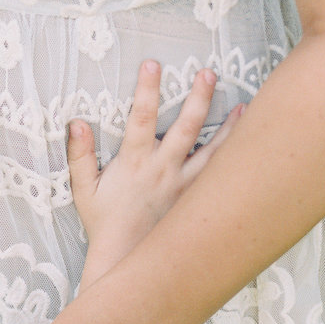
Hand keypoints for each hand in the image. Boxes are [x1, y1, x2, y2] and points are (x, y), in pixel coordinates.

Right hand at [69, 61, 242, 283]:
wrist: (127, 259)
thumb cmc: (104, 224)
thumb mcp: (83, 189)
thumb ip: (79, 155)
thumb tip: (77, 123)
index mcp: (134, 163)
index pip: (141, 117)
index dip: (147, 90)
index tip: (152, 64)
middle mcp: (163, 170)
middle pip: (186, 127)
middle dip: (197, 97)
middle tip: (208, 73)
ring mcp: (184, 185)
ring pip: (213, 150)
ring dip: (229, 126)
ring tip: (243, 105)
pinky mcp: (196, 200)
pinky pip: (220, 175)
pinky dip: (235, 157)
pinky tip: (247, 144)